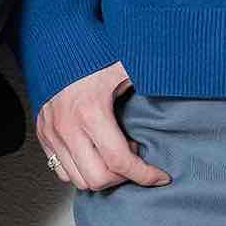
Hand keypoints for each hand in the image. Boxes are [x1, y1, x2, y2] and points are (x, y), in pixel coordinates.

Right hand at [33, 64, 169, 191]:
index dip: (144, 175)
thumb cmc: (91, 55)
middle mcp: (68, 128)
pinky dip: (82, 171)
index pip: (120, 161)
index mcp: (91, 112)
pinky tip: (97, 155)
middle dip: (123, 179)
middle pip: (98, 179)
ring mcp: (53, 134)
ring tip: (117, 156)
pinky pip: (61, 170)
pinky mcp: (44, 136)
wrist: (55, 46)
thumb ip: (151, 77)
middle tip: (137, 164)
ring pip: (79, 180)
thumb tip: (180, 81)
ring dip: (103, 177)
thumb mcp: (125, 66)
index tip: (160, 176)